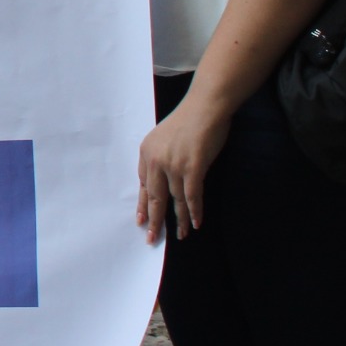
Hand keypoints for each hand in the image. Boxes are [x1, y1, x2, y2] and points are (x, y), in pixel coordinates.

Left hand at [138, 96, 232, 241]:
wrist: (205, 107)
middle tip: (151, 238)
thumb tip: (162, 178)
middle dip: (153, 219)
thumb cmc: (188, 121)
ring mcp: (173, 165)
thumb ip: (160, 158)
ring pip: (175, 200)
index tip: (141, 220)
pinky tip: (195, 223)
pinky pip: (192, 196)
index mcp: (146, 153)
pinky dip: (194, 211)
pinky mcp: (193, 168)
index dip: (142, 204)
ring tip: (180, 235)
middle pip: (153, 197)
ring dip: (179, 220)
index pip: (142, 185)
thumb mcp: (163, 139)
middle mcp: (156, 161)